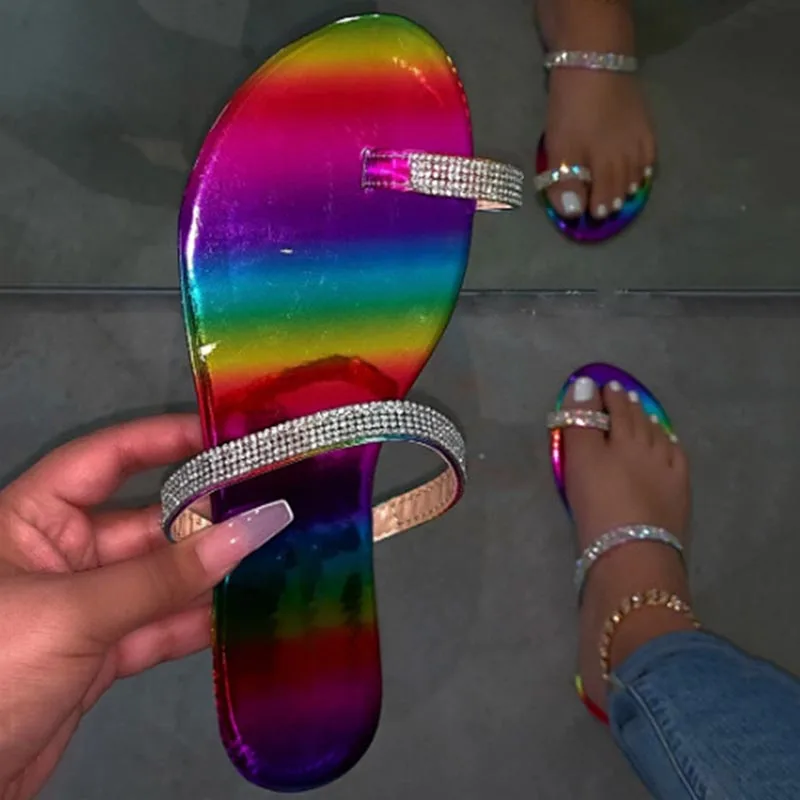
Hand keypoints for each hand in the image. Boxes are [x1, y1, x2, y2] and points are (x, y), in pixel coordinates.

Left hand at [0, 415, 291, 799]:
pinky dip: (196, 623)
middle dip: (205, 517)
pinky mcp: (97, 656)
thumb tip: (253, 528)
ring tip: (277, 552)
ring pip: (158, 578)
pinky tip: (244, 610)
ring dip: (209, 573)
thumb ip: (165, 577)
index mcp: (31, 519)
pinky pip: (157, 627)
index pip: (106, 459)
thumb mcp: (74, 613)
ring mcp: (82, 607)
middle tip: (275, 503)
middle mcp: (59, 554)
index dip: (164, 440)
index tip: (226, 435)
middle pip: (144, 522)